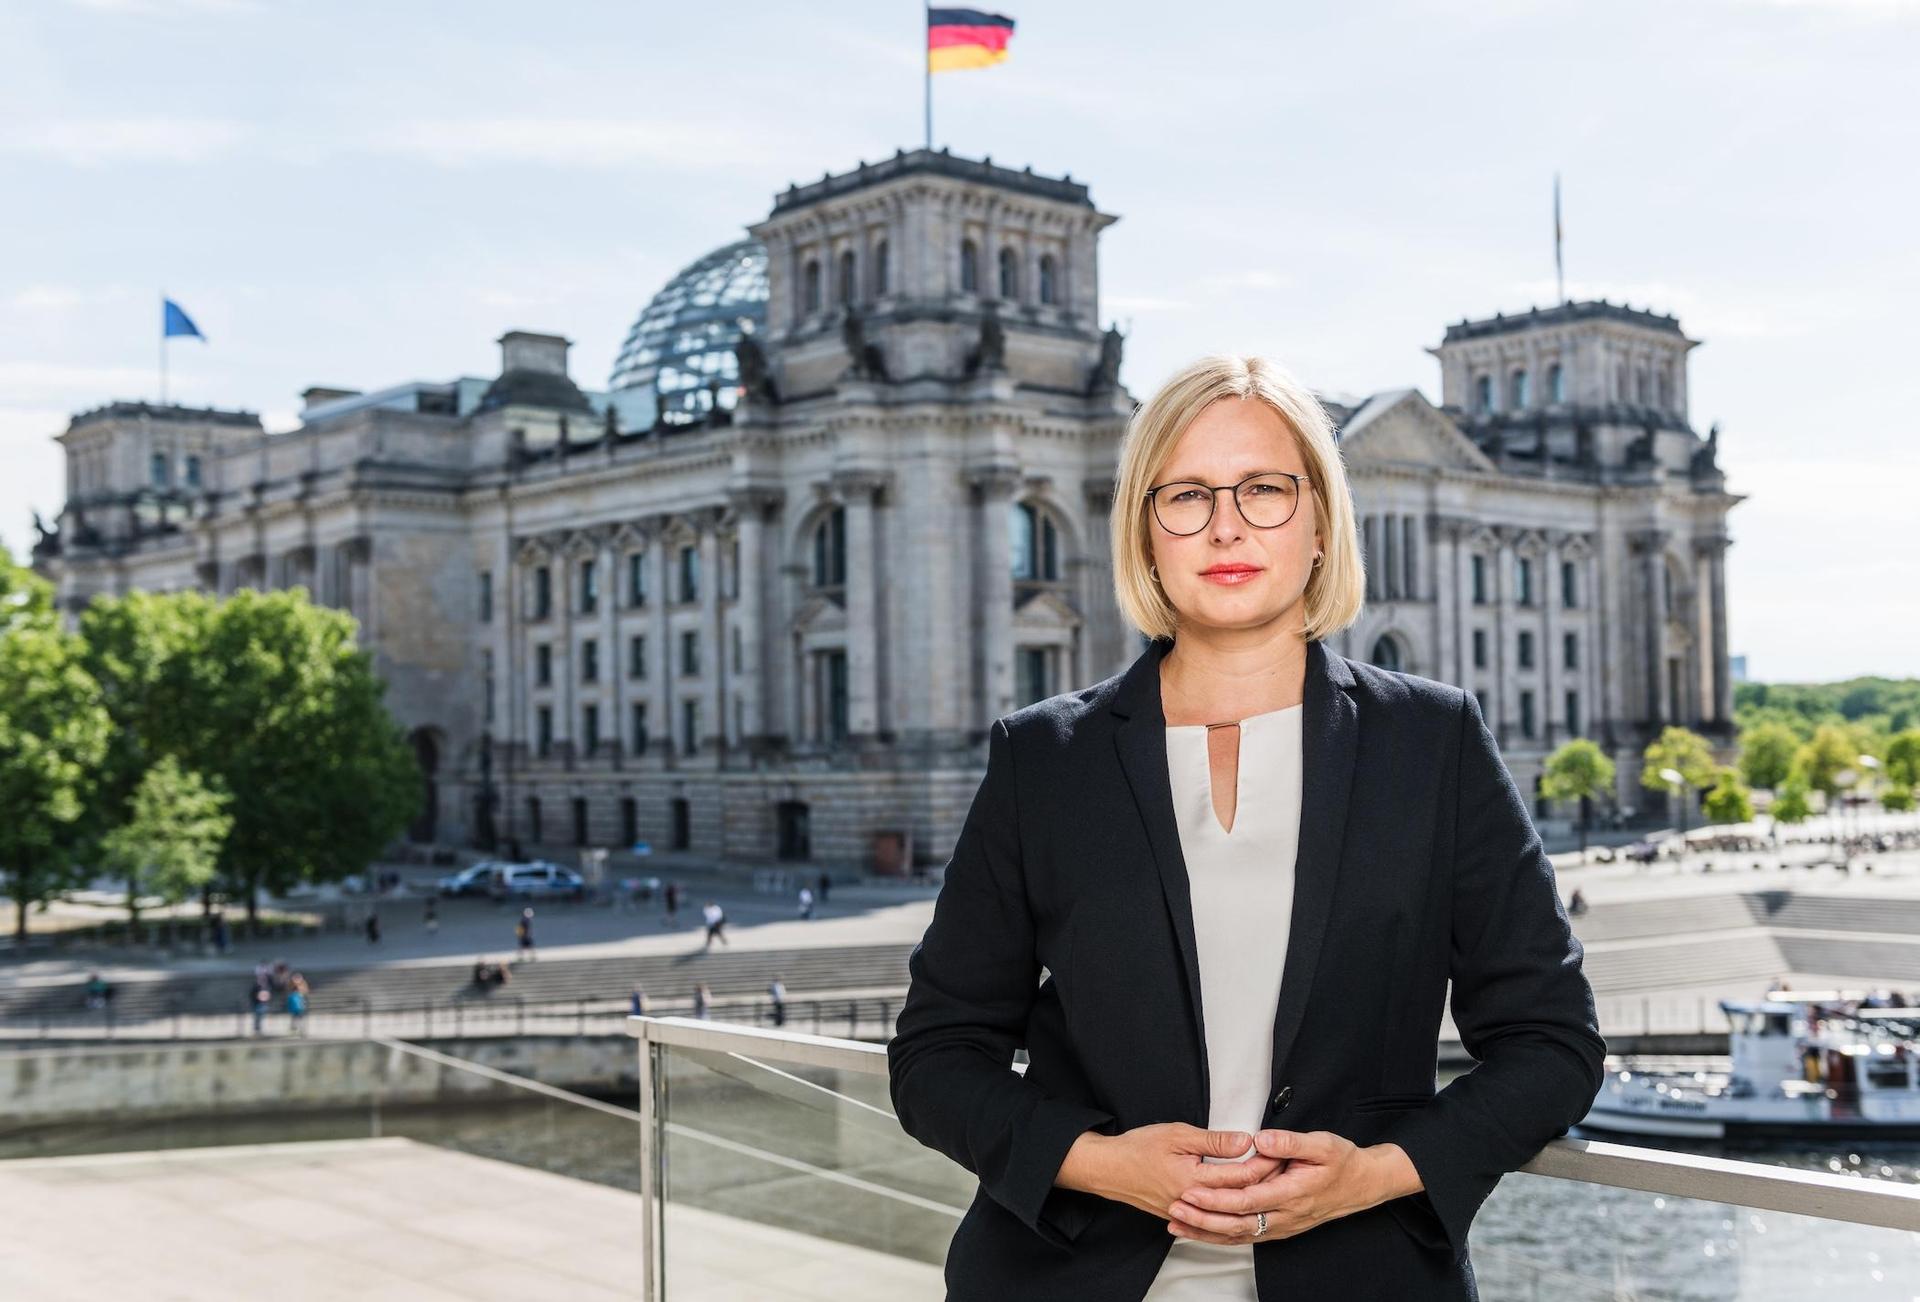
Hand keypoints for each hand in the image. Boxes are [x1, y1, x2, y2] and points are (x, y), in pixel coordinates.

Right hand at [1055, 1122, 1285, 1219]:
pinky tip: (1241, 1206)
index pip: (1240, 1176)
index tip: (1279, 1154)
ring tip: (1268, 1187)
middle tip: (1283, 1170)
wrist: (1108, 1169)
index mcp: (1194, 1180)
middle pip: (1238, 1196)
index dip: (1263, 1165)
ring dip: (1249, 1200)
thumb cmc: (1138, 1148)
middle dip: (1263, 1183)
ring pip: (1227, 1211)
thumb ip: (1214, 1141)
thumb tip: (1245, 1141)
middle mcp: (1193, 1202)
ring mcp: (1186, 1212)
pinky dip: (1230, 1212)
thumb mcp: (1177, 1134)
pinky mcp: (1179, 1215)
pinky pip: (1212, 1218)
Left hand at [1166, 1131, 1420, 1243]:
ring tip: (1176, 1223)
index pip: (1248, 1201)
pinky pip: (1246, 1237)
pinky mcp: (1278, 1229)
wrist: (1362, 1185)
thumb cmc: (1341, 1161)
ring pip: (1239, 1236)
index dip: (1218, 1199)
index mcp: (1292, 1193)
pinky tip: (1199, 1233)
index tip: (1192, 1191)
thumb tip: (1261, 1139)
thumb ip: (1290, 1142)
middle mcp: (1285, 1216)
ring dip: (1206, 1231)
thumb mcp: (1321, 1144)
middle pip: (1237, 1223)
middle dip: (1203, 1218)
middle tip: (1175, 1208)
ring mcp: (1282, 1226)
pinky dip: (1220, 1237)